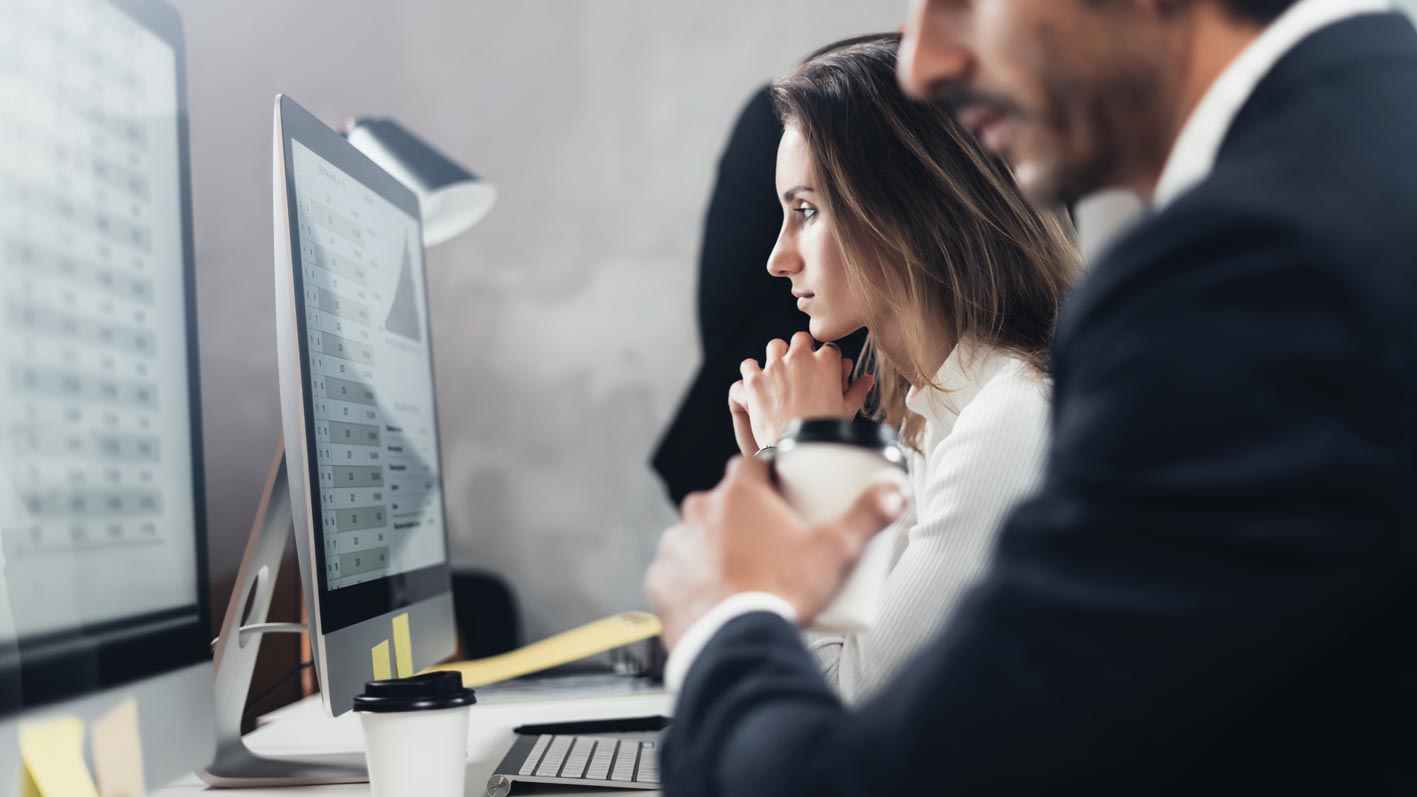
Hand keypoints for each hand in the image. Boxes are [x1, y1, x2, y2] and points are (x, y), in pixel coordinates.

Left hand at [645, 455, 906, 649]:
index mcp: (739, 492)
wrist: (734, 643)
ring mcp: (676, 543)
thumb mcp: (836, 551)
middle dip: (747, 517)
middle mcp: (700, 509)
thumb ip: (868, 516)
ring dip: (718, 547)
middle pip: (726, 502)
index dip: (773, 480)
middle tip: (774, 544)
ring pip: (700, 535)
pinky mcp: (660, 578)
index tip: (788, 499)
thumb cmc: (782, 591)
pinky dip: (695, 579)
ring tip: (746, 573)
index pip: (754, 466)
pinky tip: (717, 594)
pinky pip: (678, 570)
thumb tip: (895, 490)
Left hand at [726, 332, 874, 455]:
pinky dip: (751, 372)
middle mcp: (801, 358)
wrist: (800, 450)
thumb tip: (867, 379)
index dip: (825, 358)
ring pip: (775, 346)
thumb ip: (857, 390)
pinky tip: (755, 383)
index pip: (827, 347)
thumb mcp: (848, 410)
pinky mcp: (755, 380)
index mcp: (827, 362)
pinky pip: (749, 364)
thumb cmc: (827, 432)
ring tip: (777, 373)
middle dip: (800, 350)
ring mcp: (776, 367)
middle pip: (800, 340)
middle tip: (798, 368)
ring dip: (776, 356)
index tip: (821, 369)